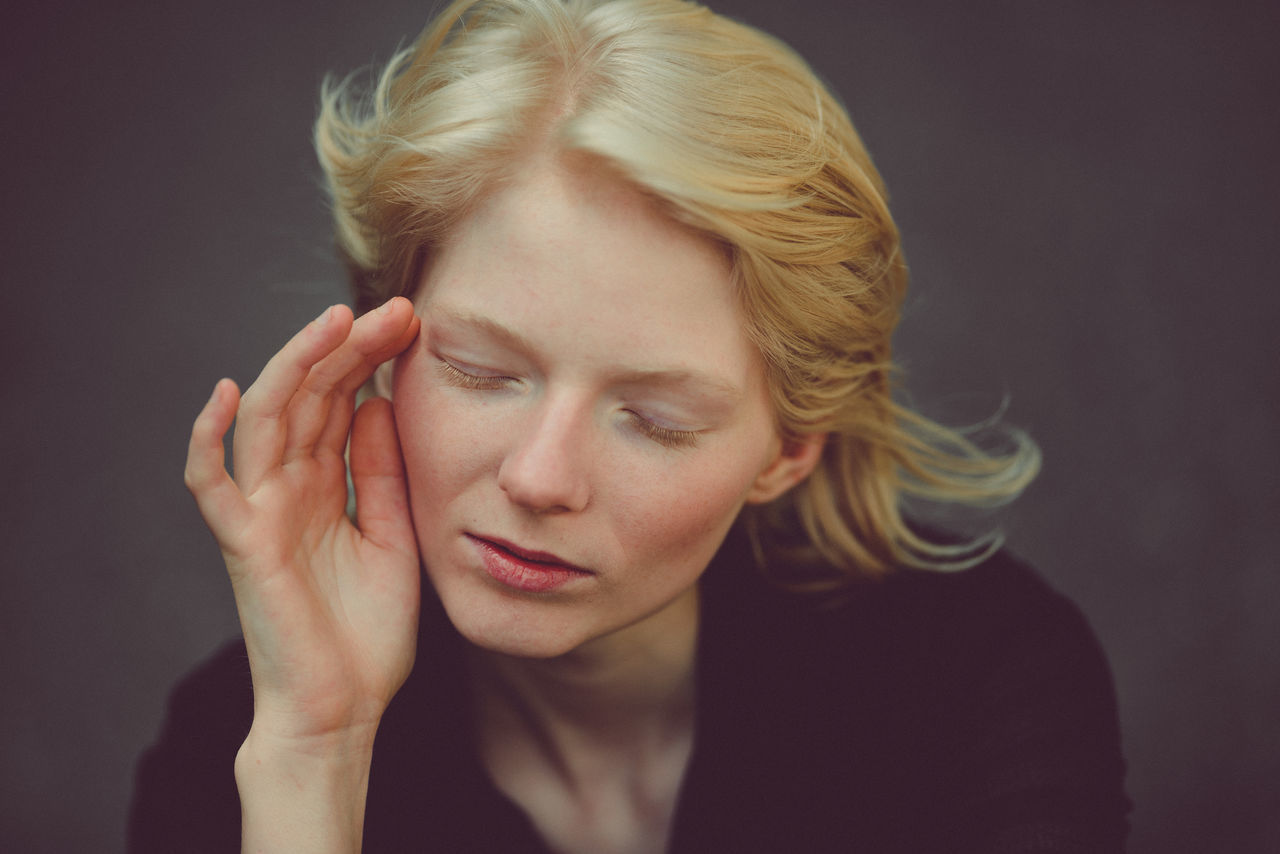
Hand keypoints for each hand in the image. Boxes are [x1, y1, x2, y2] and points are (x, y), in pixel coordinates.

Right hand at [184, 298, 421, 748]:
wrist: (345, 709)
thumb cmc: (367, 632)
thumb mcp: (395, 534)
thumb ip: (382, 472)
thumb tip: (377, 401)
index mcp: (326, 483)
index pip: (340, 400)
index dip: (369, 357)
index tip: (414, 322)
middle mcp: (289, 486)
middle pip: (308, 396)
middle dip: (347, 347)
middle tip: (396, 309)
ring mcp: (262, 511)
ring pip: (264, 419)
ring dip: (295, 365)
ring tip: (336, 320)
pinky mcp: (243, 544)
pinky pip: (210, 485)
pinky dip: (206, 439)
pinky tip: (222, 392)